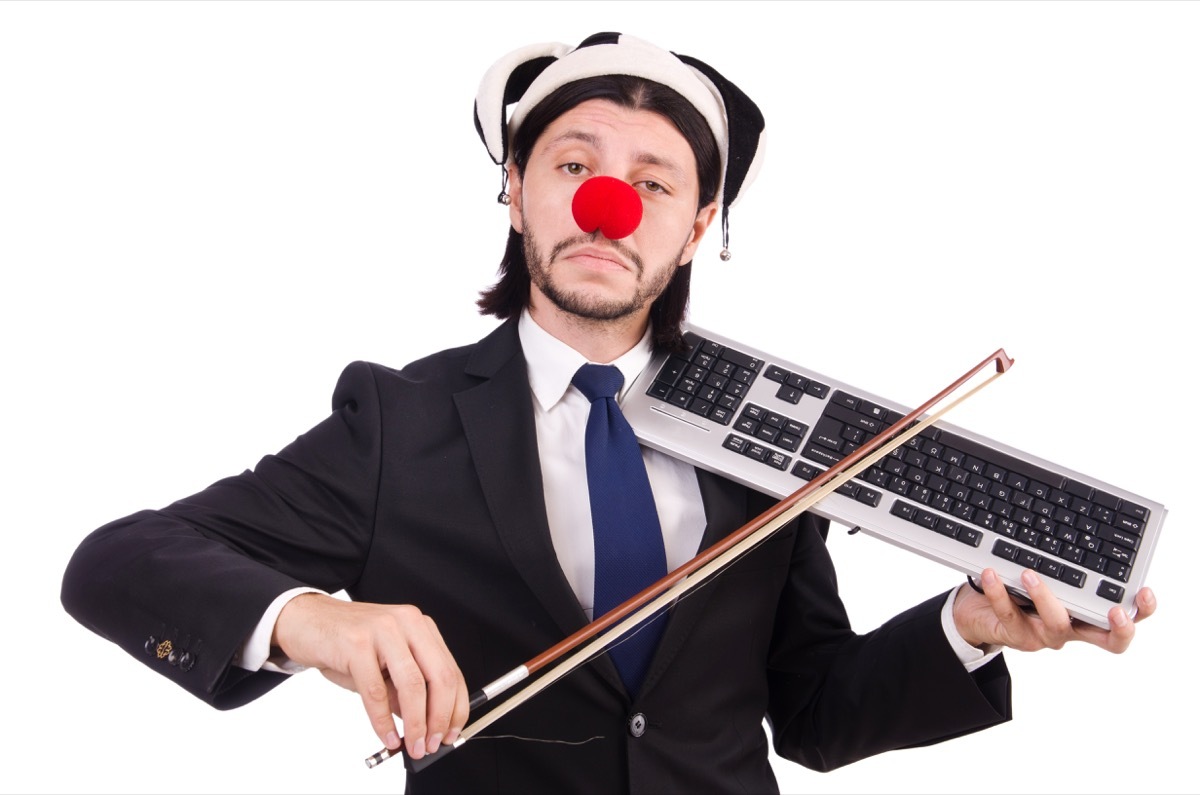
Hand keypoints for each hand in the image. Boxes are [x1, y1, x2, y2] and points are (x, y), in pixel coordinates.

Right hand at [272, 593, 468, 759]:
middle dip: (440, 718)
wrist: (305, 619)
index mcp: (419, 626)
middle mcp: (407, 623)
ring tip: (414, 745)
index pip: (451, 670)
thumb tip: (424, 724)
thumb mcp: (383, 664)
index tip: (453, 732)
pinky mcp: (356, 643)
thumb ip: (404, 690)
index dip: (456, 707)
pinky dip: (383, 721)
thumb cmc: (345, 642)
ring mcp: (383, 630)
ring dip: (416, 723)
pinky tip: (387, 736)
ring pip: (412, 685)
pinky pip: (376, 691)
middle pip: (439, 677)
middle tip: (434, 743)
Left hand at [953, 567, 1155, 652]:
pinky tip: (991, 574)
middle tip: (1117, 610)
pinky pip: (1009, 613)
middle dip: (1118, 627)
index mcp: (1084, 613)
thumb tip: (1066, 527)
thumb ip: (1057, 563)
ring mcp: (1044, 635)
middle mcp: (1070, 627)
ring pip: (1056, 623)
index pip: (1121, 618)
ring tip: (1029, 572)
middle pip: (1107, 638)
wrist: (977, 614)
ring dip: (1044, 595)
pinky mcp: (1015, 635)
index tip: (1144, 592)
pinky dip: (999, 592)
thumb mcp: (1041, 574)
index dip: (1140, 612)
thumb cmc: (1016, 592)